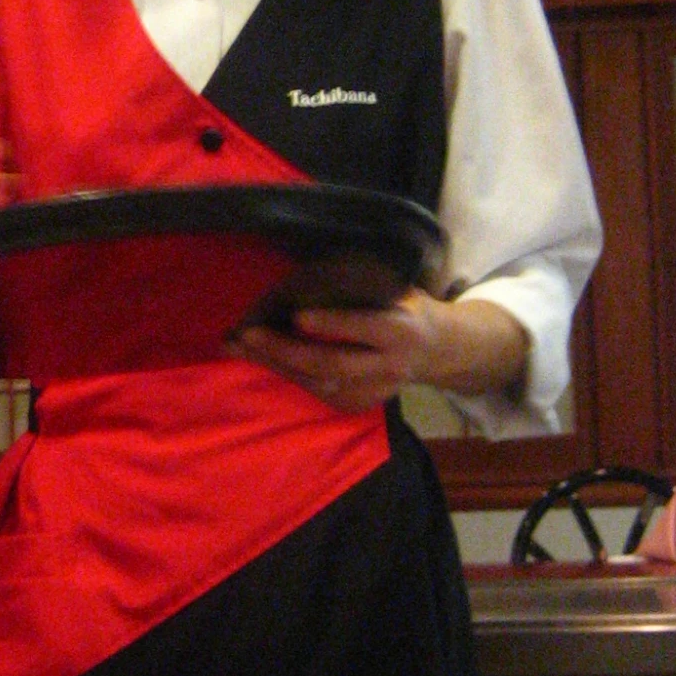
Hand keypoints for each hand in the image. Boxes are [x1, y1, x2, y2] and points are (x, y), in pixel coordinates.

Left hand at [231, 290, 528, 412]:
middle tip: (248, 333)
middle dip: (285, 350)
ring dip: (273, 363)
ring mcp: (373, 391)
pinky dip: (284, 372)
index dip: (332, 324)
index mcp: (402, 329)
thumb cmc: (407, 307)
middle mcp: (388, 365)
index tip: (297, 316)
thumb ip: (365, 286)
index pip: (365, 329)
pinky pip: (315, 390)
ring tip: (237, 344)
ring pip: (317, 382)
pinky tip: (258, 355)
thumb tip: (312, 270)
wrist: (438, 351)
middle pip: (332, 364)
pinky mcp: (358, 404)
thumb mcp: (398, 288)